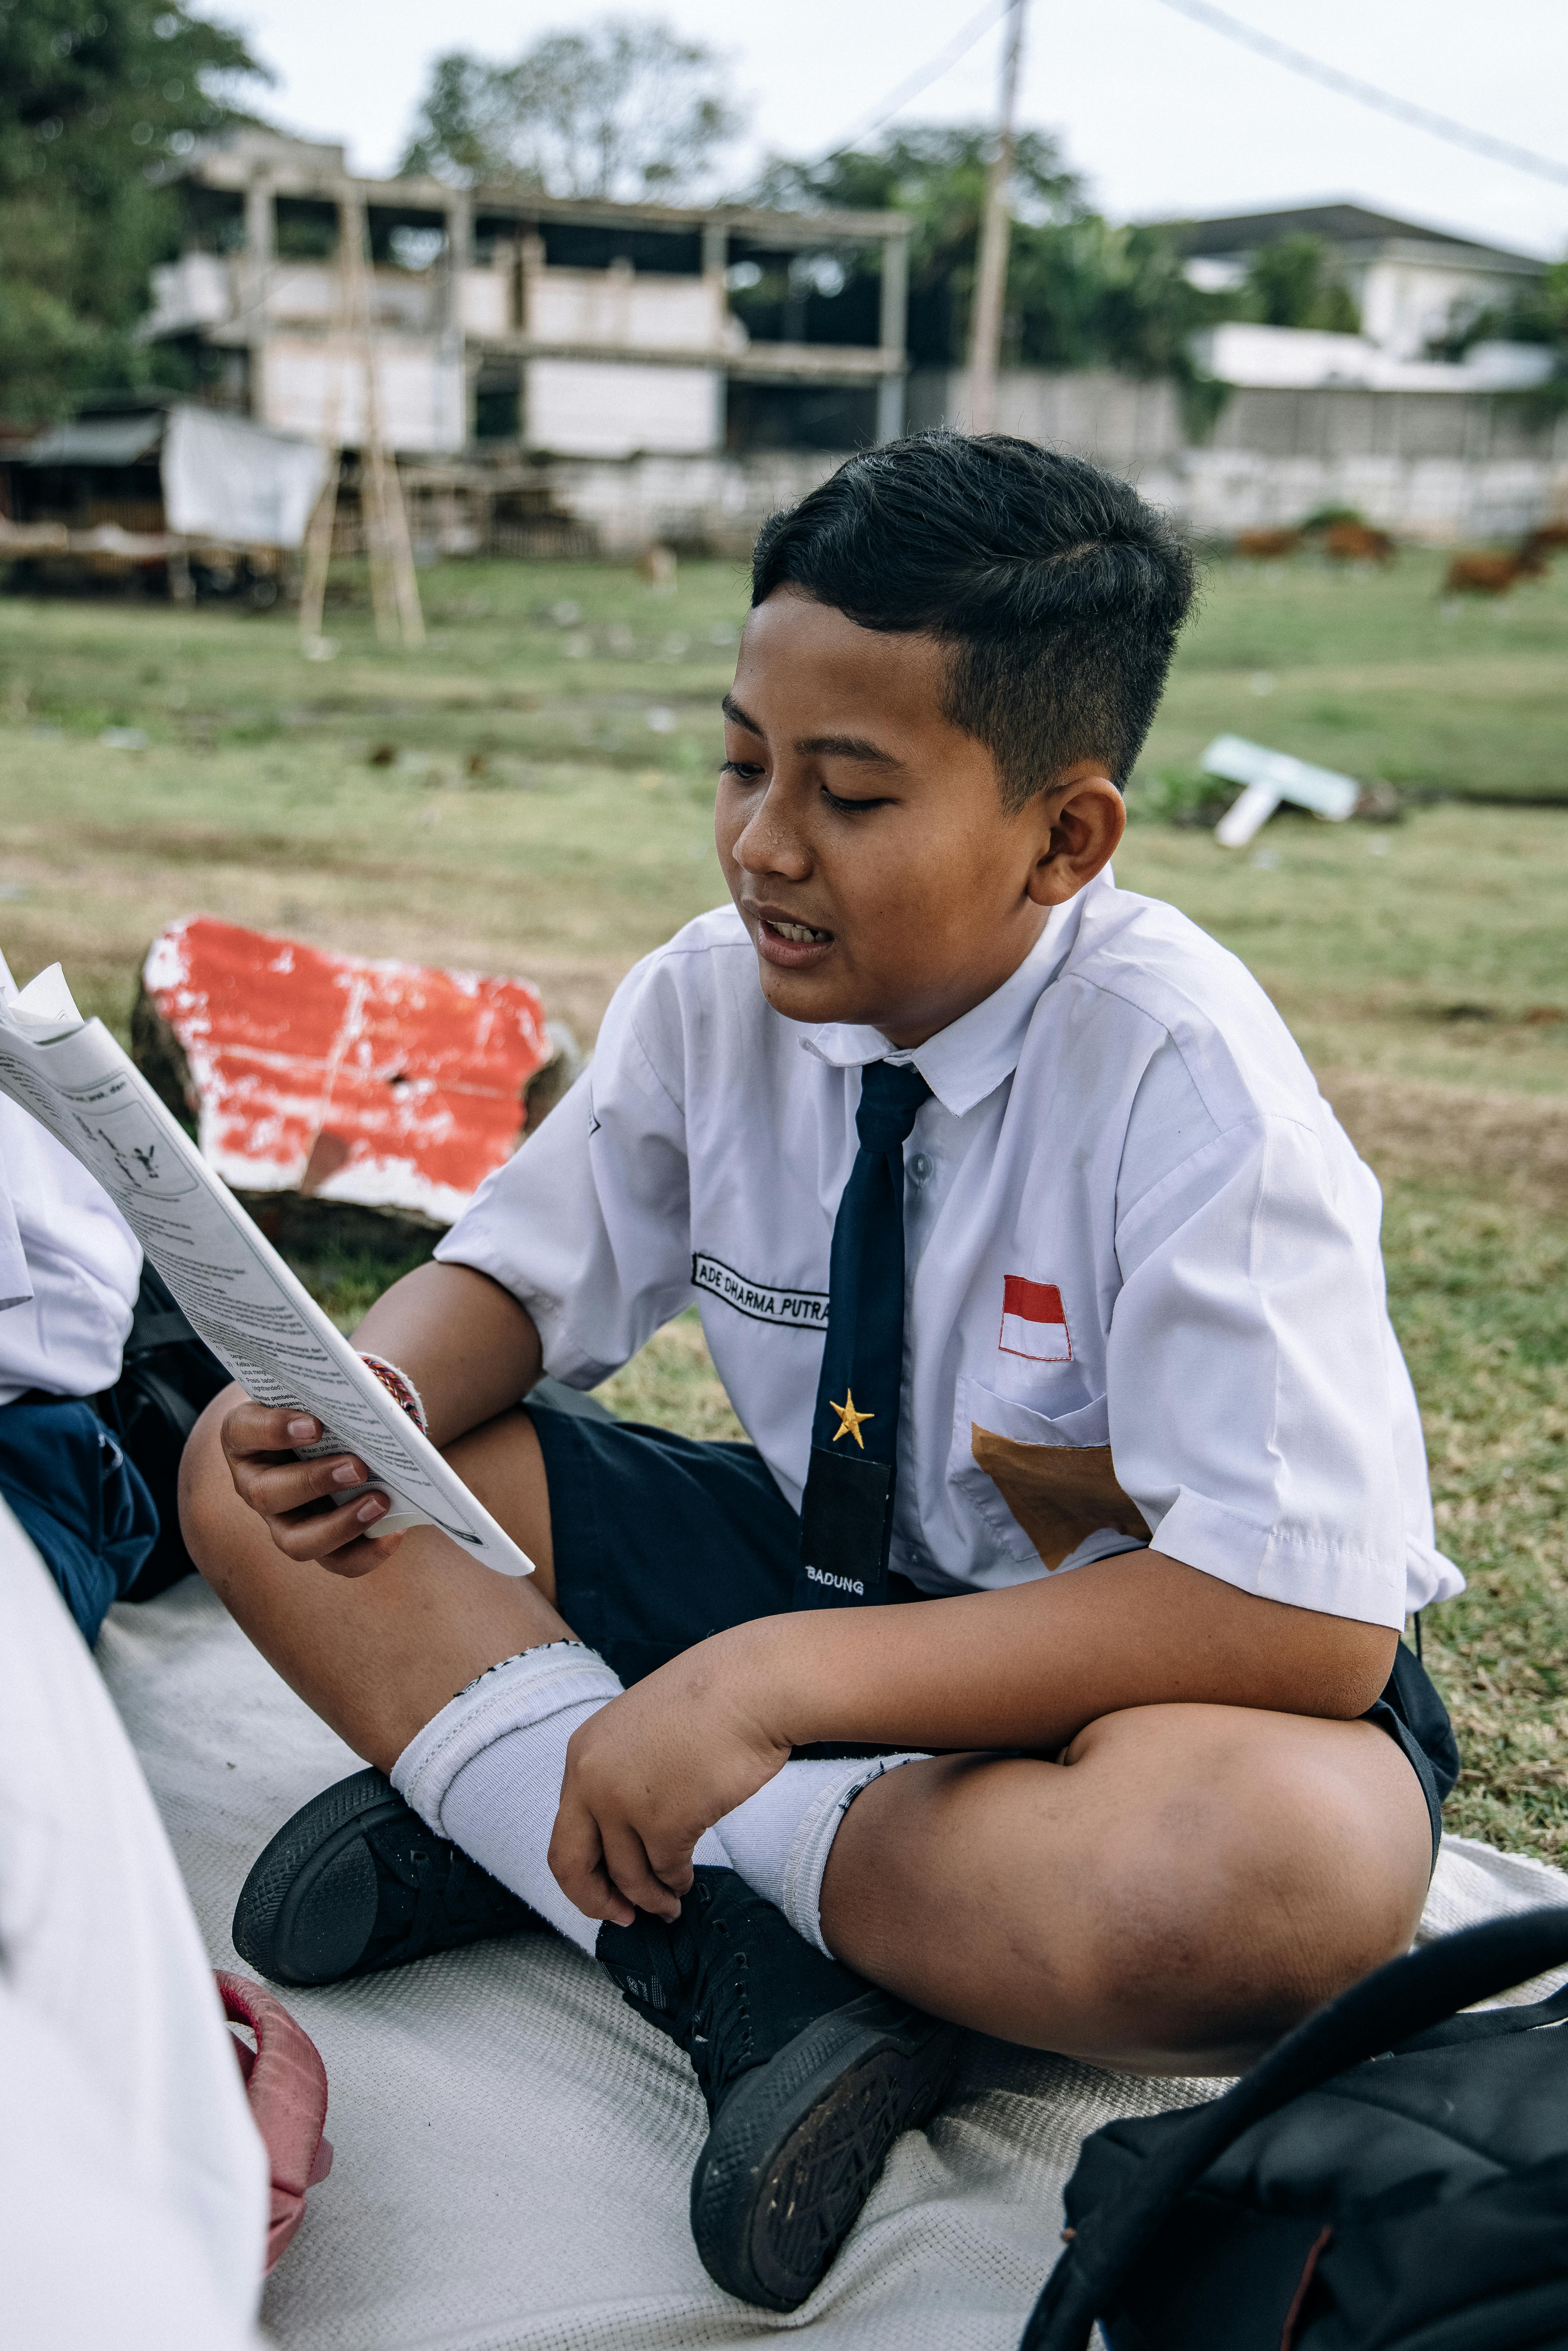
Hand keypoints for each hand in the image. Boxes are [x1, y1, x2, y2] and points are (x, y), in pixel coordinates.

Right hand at [220, 1397, 401, 1578]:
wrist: (336, 1432)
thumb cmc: (322, 1406)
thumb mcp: (319, 1395)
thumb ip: (329, 1395)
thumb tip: (367, 1400)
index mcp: (246, 1436)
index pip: (243, 1431)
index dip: (274, 1429)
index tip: (313, 1424)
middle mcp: (256, 1484)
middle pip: (268, 1495)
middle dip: (314, 1482)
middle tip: (358, 1466)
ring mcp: (283, 1520)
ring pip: (298, 1542)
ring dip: (341, 1525)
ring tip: (381, 1502)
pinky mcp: (317, 1542)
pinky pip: (338, 1562)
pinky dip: (368, 1551)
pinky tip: (395, 1530)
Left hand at [549, 1632, 792, 1925]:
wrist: (751, 1685)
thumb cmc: (708, 1702)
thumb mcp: (640, 1731)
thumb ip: (621, 1773)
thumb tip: (624, 1827)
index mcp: (583, 1753)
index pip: (565, 1829)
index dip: (583, 1870)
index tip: (605, 1889)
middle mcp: (591, 1779)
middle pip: (571, 1863)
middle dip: (594, 1900)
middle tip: (623, 1918)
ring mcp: (625, 1802)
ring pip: (626, 1875)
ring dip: (648, 1898)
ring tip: (668, 1905)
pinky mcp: (666, 1821)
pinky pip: (664, 1869)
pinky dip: (674, 1882)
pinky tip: (686, 1881)